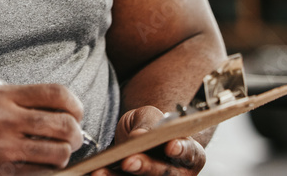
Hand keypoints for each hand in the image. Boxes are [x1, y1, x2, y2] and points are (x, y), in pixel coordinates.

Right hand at [0, 83, 86, 174]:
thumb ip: (21, 100)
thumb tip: (63, 108)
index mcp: (1, 96)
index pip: (56, 93)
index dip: (75, 104)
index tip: (76, 113)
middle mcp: (3, 119)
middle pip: (64, 124)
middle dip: (76, 133)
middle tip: (73, 137)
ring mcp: (3, 148)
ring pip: (60, 152)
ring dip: (64, 155)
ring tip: (55, 154)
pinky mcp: (3, 173)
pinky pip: (44, 173)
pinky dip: (49, 171)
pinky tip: (39, 166)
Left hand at [90, 107, 205, 175]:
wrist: (137, 138)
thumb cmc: (148, 125)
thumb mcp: (149, 116)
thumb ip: (148, 123)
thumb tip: (139, 136)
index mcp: (190, 153)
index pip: (189, 153)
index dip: (181, 150)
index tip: (170, 146)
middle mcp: (179, 175)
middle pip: (165, 174)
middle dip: (146, 167)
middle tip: (128, 160)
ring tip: (100, 171)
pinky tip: (96, 173)